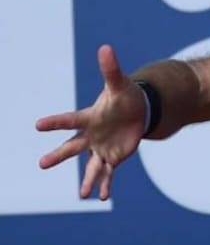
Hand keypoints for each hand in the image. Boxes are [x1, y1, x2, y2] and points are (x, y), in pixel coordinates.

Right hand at [36, 44, 145, 200]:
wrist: (136, 112)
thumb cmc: (124, 97)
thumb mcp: (119, 84)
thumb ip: (111, 69)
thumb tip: (106, 47)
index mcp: (90, 118)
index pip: (70, 120)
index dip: (56, 122)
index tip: (38, 125)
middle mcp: (91, 136)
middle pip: (73, 147)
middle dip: (59, 156)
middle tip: (41, 164)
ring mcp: (101, 148)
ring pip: (91, 166)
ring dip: (87, 180)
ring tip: (82, 194)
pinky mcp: (112, 157)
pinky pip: (108, 173)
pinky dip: (106, 184)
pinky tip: (101, 196)